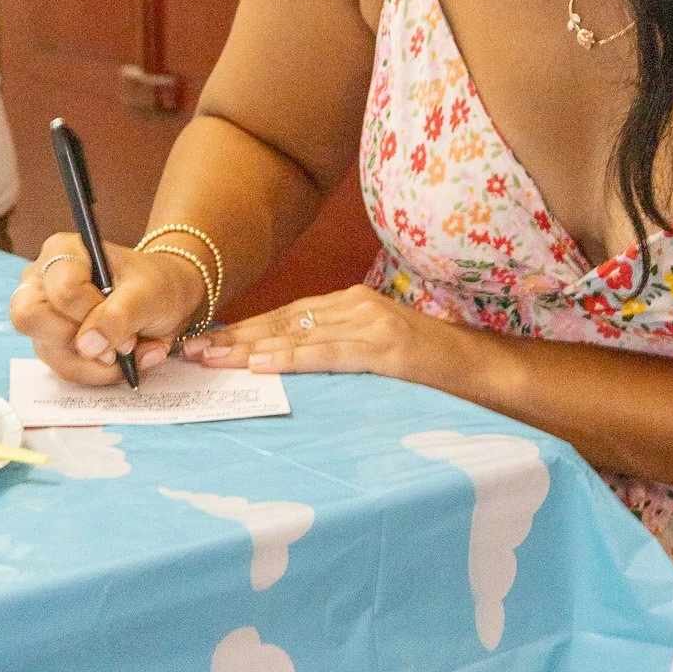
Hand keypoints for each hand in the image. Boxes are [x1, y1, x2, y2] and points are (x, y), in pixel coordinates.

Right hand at [10, 235, 204, 386]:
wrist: (168, 299)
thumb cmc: (155, 283)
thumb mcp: (148, 293)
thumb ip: (119, 315)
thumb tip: (87, 345)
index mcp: (62, 251)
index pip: (61, 290)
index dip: (92, 311)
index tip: (124, 313)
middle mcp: (42, 281)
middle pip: (31, 319)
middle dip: (80, 341)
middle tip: (116, 341)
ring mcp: (43, 316)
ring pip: (51, 352)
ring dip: (96, 363)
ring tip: (130, 351)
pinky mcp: (52, 344)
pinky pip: (65, 368)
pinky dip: (98, 372)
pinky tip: (122, 359)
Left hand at [181, 284, 469, 392]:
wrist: (481, 368)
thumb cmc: (428, 367)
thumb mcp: (376, 351)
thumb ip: (338, 350)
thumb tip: (287, 367)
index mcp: (351, 303)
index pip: (286, 316)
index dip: (244, 329)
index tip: (205, 342)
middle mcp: (356, 305)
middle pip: (284, 322)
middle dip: (235, 337)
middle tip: (191, 351)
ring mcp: (372, 323)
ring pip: (299, 334)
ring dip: (251, 348)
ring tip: (213, 359)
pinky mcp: (386, 348)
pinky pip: (330, 354)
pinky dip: (293, 358)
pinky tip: (263, 364)